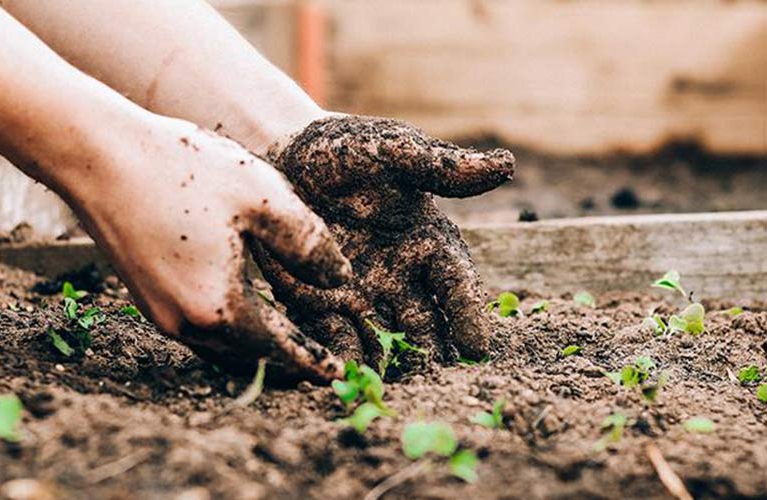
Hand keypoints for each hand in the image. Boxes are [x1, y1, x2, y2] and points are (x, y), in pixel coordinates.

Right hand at [62, 115, 351, 382]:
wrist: (98, 156)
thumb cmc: (182, 169)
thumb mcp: (262, 197)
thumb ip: (308, 243)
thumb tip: (340, 279)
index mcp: (220, 307)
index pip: (279, 349)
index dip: (312, 361)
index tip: (336, 374)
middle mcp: (185, 323)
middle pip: (248, 358)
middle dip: (285, 363)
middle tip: (317, 363)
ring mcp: (159, 312)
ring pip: (220, 348)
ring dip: (255, 349)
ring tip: (285, 342)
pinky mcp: (144, 295)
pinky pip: (197, 329)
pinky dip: (228, 331)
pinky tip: (241, 311)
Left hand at [256, 115, 513, 372]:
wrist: (285, 155)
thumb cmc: (347, 150)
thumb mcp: (392, 151)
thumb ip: (440, 166)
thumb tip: (505, 165)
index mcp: (428, 242)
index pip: (456, 285)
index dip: (467, 315)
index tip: (476, 347)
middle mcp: (400, 276)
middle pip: (424, 324)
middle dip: (432, 354)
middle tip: (438, 384)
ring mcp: (361, 293)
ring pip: (384, 338)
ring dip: (390, 364)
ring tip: (392, 389)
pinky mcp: (319, 302)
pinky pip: (335, 336)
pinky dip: (342, 356)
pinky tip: (344, 376)